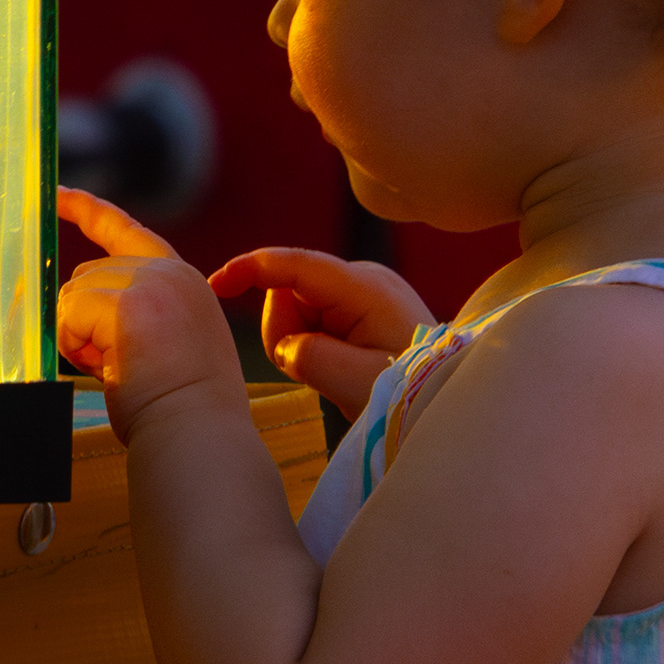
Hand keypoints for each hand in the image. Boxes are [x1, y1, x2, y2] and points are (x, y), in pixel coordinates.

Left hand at [57, 189, 240, 439]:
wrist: (199, 434)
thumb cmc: (180, 408)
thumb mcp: (165, 342)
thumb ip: (133, 313)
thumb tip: (76, 311)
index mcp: (183, 279)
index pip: (125, 230)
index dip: (87, 210)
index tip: (57, 195)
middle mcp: (170, 271)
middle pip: (88, 275)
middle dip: (84, 320)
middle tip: (114, 364)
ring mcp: (152, 282)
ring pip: (74, 294)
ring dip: (81, 337)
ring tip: (120, 370)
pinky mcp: (130, 301)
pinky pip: (70, 313)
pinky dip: (76, 345)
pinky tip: (109, 367)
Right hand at [204, 247, 430, 413]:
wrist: (448, 398)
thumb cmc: (413, 392)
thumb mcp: (357, 383)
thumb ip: (308, 357)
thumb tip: (287, 344)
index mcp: (365, 288)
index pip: (295, 265)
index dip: (250, 269)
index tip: (215, 286)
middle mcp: (363, 278)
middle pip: (289, 291)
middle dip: (286, 332)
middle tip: (319, 373)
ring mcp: (363, 291)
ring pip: (297, 309)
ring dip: (300, 343)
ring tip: (336, 374)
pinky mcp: (360, 307)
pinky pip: (314, 320)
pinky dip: (313, 345)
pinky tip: (340, 366)